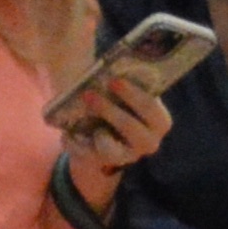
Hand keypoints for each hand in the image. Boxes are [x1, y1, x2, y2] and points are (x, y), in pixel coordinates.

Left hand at [49, 44, 185, 173]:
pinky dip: (77, 143)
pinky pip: (88, 155)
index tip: (114, 80)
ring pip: (111, 147)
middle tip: (90, 94)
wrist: (101, 136)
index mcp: (159, 121)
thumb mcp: (123, 95)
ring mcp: (128, 156)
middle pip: (132, 128)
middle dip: (110, 111)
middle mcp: (149, 141)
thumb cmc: (117, 106)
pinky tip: (69, 132)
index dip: (133, 95)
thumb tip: (108, 64)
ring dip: (91, 129)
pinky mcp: (106, 164)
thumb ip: (123, 83)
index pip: (152, 110)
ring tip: (80, 111)